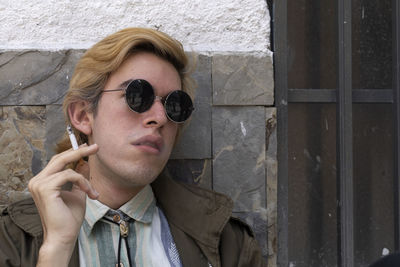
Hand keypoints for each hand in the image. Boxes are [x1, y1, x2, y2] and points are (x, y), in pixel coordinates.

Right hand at [28, 144, 98, 265]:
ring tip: (93, 192)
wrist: (64, 236)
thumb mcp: (78, 193)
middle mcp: (37, 180)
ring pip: (66, 166)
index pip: (58, 161)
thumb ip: (80, 178)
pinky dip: (82, 182)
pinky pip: (69, 175)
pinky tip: (88, 192)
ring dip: (84, 178)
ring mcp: (39, 184)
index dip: (73, 152)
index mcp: (43, 181)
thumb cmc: (69, 218)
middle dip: (79, 151)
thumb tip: (85, 162)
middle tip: (96, 147)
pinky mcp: (45, 188)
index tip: (88, 147)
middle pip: (60, 158)